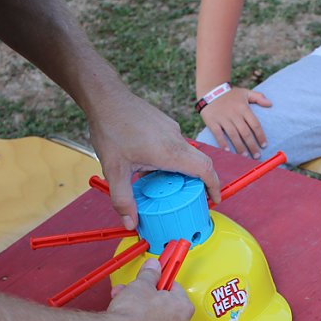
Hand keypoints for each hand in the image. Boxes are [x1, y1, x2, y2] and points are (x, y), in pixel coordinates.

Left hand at [88, 89, 221, 229]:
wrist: (105, 96)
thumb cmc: (111, 129)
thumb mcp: (114, 169)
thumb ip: (123, 199)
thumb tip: (130, 223)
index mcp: (170, 152)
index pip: (205, 170)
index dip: (214, 186)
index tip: (215, 199)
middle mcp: (176, 140)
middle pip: (201, 163)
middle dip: (201, 182)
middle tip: (191, 198)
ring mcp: (171, 129)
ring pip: (186, 154)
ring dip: (181, 171)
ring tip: (162, 184)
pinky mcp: (164, 124)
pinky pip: (175, 145)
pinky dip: (170, 158)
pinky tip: (148, 163)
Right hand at [106, 259, 193, 320]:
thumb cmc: (131, 315)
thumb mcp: (140, 285)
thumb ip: (150, 274)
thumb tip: (154, 266)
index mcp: (182, 309)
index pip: (175, 292)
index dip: (160, 287)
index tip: (152, 285)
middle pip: (166, 314)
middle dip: (148, 306)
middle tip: (131, 300)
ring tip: (123, 319)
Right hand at [200, 87, 271, 158]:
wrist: (210, 88)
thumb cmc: (230, 93)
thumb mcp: (245, 92)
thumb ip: (258, 97)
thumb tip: (270, 104)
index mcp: (243, 108)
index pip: (255, 124)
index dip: (260, 136)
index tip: (264, 146)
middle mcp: (234, 114)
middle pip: (245, 132)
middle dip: (252, 145)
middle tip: (257, 156)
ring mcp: (223, 118)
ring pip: (233, 135)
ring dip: (240, 147)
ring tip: (245, 156)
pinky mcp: (212, 121)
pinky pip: (218, 134)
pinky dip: (223, 143)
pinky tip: (228, 151)